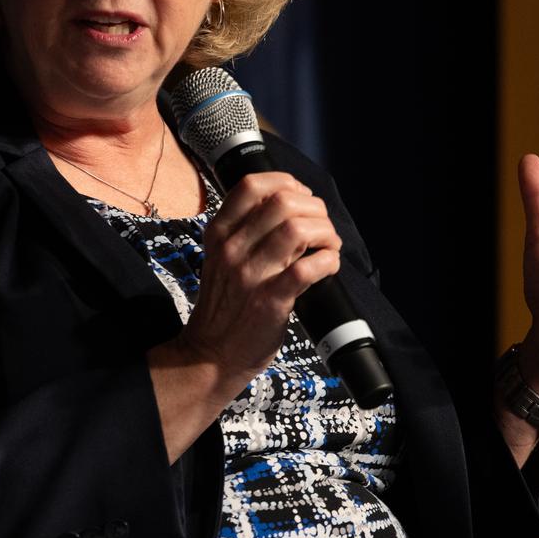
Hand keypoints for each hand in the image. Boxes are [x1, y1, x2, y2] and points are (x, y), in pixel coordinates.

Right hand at [178, 172, 342, 379]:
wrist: (209, 354)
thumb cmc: (223, 305)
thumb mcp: (220, 258)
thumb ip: (245, 231)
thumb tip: (290, 206)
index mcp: (219, 233)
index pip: (251, 185)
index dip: (286, 183)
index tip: (301, 197)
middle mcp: (231, 249)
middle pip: (282, 201)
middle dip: (314, 208)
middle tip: (321, 227)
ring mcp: (250, 275)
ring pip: (297, 229)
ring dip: (325, 233)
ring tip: (328, 246)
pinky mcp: (270, 302)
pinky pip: (307, 269)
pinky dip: (328, 261)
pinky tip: (329, 265)